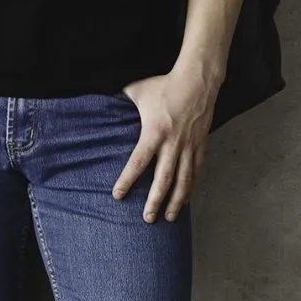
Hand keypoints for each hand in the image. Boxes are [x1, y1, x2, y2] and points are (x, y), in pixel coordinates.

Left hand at [114, 67, 220, 222]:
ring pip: (184, 180)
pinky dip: (191, 188)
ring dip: (176, 200)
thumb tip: (99, 105)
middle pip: (163, 178)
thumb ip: (118, 101)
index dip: (127, 180)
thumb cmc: (163, 86)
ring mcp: (190, 146)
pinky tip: (185, 200)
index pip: (138, 161)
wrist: (197, 81)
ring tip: (168, 218)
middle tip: (147, 219)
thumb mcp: (136, 92)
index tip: (118, 195)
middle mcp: (173, 143)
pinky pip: (196, 171)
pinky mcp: (201, 146)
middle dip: (155, 200)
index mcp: (154, 132)